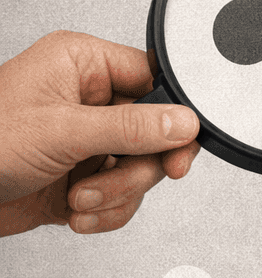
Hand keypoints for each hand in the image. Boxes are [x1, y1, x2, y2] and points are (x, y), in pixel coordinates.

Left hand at [0, 30, 200, 236]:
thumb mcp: (62, 131)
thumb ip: (130, 128)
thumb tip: (183, 122)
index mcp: (82, 66)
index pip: (155, 81)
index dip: (174, 118)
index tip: (177, 151)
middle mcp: (88, 100)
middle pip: (155, 134)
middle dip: (135, 169)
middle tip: (112, 178)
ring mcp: (88, 141)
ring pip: (142, 169)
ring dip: (117, 194)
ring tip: (79, 199)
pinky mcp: (85, 176)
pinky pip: (124, 196)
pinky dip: (107, 211)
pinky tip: (76, 211)